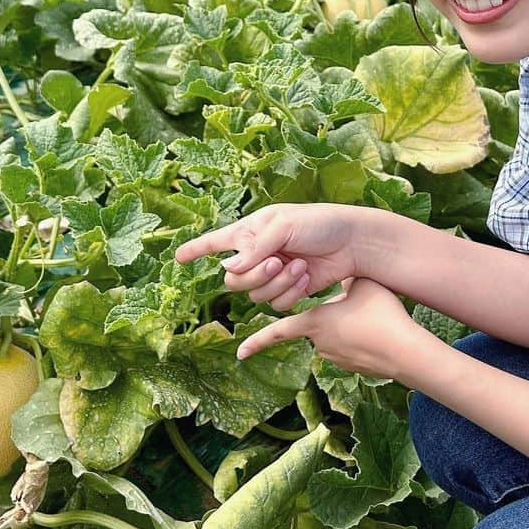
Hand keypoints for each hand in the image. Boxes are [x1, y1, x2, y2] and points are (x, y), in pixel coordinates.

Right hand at [174, 203, 376, 312]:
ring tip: (299, 266)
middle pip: (233, 280)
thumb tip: (229, 269)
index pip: (215, 242)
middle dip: (254, 275)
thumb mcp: (284, 225)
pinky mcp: (289, 291)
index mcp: (250, 232)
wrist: (351, 242)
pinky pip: (275, 304)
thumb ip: (255, 247)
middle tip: (278, 261)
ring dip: (277, 283)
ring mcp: (272, 275)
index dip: (195, 250)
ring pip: (255, 295)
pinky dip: (290, 293)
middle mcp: (257, 255)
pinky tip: (306, 277)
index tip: (177, 257)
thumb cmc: (319, 223)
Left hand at [236, 277, 418, 379]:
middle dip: (334, 314)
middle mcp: (320, 343)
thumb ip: (341, 277)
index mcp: (315, 323)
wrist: (404, 350)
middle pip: (317, 324)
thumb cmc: (379, 314)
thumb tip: (335, 268)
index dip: (258, 342)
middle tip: (359, 309)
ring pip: (336, 335)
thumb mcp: (359, 283)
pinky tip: (379, 332)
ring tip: (373, 318)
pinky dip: (360, 338)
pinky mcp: (354, 366)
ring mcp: (337, 358)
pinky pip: (351, 347)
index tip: (240, 353)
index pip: (279, 332)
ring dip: (349, 326)